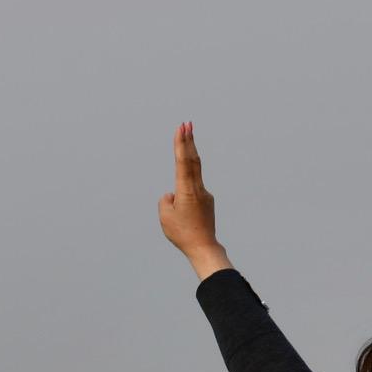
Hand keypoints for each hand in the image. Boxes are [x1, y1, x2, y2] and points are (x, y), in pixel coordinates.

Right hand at [158, 122, 231, 280]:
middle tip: (188, 124)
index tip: (182, 128)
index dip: (182, 144)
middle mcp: (198, 189)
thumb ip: (166, 200)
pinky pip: (191, 193)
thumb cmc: (182, 233)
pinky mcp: (206, 202)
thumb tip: (172, 194)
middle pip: (193, 161)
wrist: (203, 247)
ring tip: (184, 160)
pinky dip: (184, 195)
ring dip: (188, 162)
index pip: (183, 162)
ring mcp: (204, 194)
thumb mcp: (165, 216)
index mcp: (186, 190)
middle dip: (189, 141)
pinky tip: (183, 216)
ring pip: (192, 177)